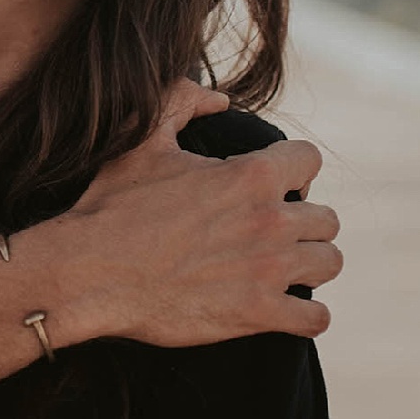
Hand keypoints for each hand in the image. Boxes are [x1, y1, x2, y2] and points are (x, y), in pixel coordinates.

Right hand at [62, 81, 341, 345]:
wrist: (89, 273)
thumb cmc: (112, 205)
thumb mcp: (142, 138)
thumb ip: (181, 101)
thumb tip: (220, 100)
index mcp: (251, 174)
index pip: (309, 160)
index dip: (292, 170)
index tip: (274, 185)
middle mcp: (270, 220)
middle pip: (326, 218)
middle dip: (303, 222)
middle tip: (272, 232)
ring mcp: (268, 270)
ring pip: (329, 262)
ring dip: (310, 263)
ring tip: (285, 267)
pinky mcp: (257, 313)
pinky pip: (315, 318)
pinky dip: (305, 314)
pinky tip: (284, 308)